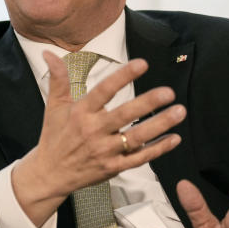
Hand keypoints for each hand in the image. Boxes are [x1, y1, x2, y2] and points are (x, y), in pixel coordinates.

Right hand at [12, 52, 185, 226]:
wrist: (50, 174)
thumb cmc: (54, 137)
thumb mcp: (54, 107)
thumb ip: (57, 79)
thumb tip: (50, 53)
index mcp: (81, 113)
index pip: (104, 91)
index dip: (123, 76)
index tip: (142, 64)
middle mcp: (93, 131)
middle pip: (124, 115)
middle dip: (148, 103)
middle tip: (168, 92)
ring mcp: (104, 151)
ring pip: (136, 137)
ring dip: (160, 125)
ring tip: (179, 111)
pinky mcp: (113, 167)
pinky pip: (139, 158)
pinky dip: (158, 149)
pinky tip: (174, 139)